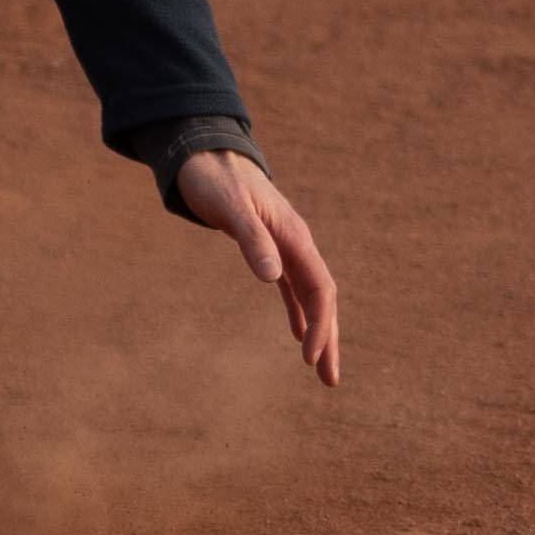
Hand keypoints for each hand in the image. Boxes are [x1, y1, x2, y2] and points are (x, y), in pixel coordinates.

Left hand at [175, 149, 341, 386]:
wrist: (204, 153)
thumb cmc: (215, 178)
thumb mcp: (230, 207)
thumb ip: (251, 240)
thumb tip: (271, 277)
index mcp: (294, 236)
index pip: (319, 288)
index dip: (320, 324)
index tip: (309, 357)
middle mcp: (296, 244)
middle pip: (322, 299)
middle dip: (328, 339)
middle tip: (329, 381)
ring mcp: (285, 247)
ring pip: (310, 296)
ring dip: (317, 331)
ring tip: (321, 369)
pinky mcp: (269, 248)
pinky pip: (292, 288)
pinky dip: (298, 312)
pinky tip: (296, 335)